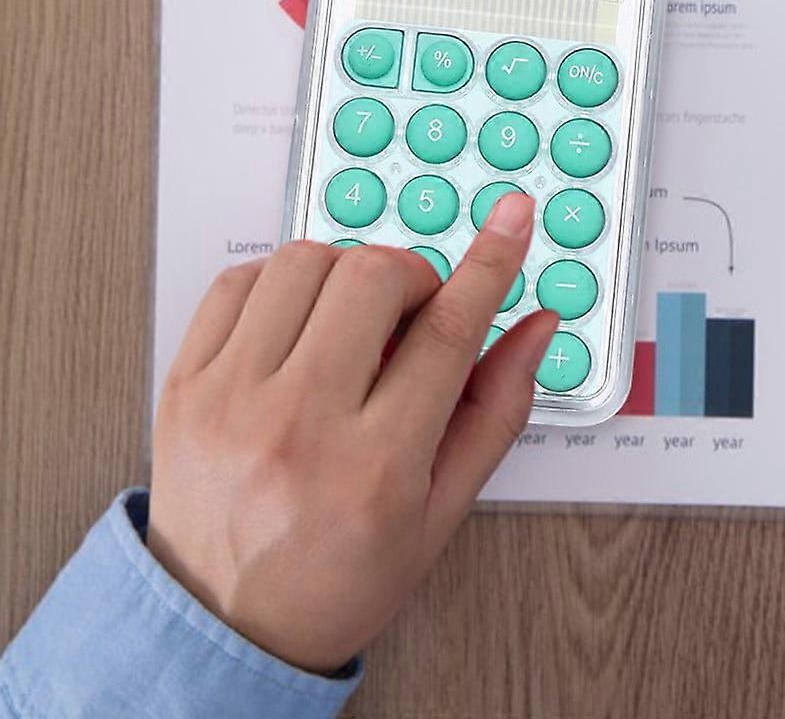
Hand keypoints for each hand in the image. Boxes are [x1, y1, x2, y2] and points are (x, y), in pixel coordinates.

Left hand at [147, 193, 557, 672]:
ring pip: (306, 262)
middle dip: (414, 277)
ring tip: (352, 322)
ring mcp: (231, 400)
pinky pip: (238, 280)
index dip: (490, 262)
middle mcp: (298, 427)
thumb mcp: (442, 512)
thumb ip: (497, 410)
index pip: (449, 330)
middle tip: (414, 314)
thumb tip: (535, 328)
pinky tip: (300, 322)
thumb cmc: (335, 579)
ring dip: (348, 272)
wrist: (221, 630)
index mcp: (376, 468)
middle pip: (375, 277)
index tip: (512, 218)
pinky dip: (281, 282)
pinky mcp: (185, 384)